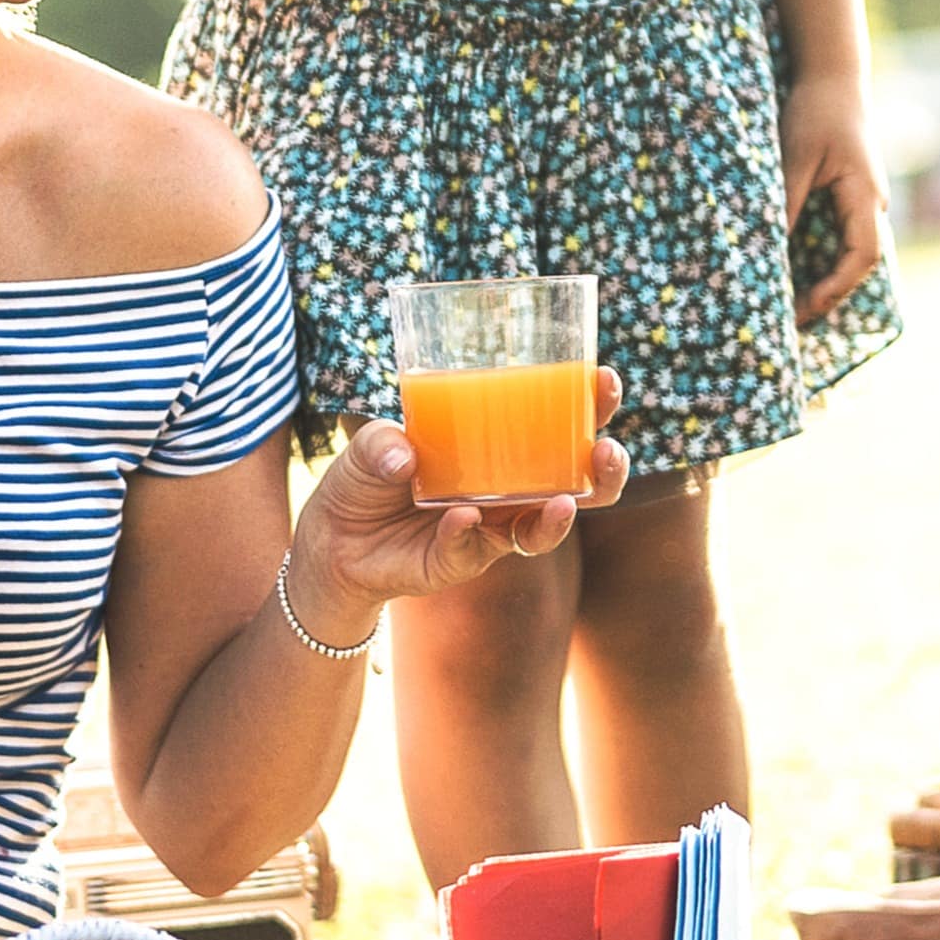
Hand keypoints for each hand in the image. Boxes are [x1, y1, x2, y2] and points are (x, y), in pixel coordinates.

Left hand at [286, 382, 629, 633]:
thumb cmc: (365, 478)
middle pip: (577, 480)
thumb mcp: (367, 445)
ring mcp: (490, 526)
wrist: (333, 542)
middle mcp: (508, 487)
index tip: (604, 381)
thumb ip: (381, 442)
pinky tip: (462, 518)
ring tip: (566, 502)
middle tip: (607, 452)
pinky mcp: (461, 559)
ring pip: (545, 526)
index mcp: (499, 445)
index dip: (591, 404)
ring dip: (562, 515)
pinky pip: (475, 547)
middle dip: (605, 468)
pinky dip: (469, 533)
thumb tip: (405, 455)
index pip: (559, 423)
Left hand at [781, 71, 888, 320]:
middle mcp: (870, 204)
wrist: (832, 76)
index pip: (861, 256)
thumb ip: (787, 203)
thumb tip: (770, 251)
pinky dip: (821, 260)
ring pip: (849, 253)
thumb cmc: (817, 112)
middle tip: (792, 321)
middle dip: (829, 295)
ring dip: (825, 280)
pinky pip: (839, 237)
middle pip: (858, 263)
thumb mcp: (796, 157)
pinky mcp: (848, 194)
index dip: (835, 288)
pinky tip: (794, 271)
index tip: (803, 308)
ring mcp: (861, 200)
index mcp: (864, 196)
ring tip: (791, 306)